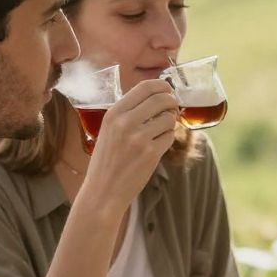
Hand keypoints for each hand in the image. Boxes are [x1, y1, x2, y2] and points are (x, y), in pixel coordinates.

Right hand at [80, 78, 179, 209]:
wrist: (103, 190)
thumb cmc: (107, 160)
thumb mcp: (108, 130)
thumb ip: (127, 113)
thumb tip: (155, 97)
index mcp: (114, 113)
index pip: (145, 87)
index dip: (162, 86)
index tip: (168, 90)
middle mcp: (126, 122)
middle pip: (161, 99)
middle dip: (172, 102)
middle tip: (173, 108)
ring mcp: (139, 138)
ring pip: (169, 118)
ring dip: (171, 122)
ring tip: (162, 130)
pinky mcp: (151, 154)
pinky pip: (170, 136)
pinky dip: (168, 138)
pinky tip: (158, 145)